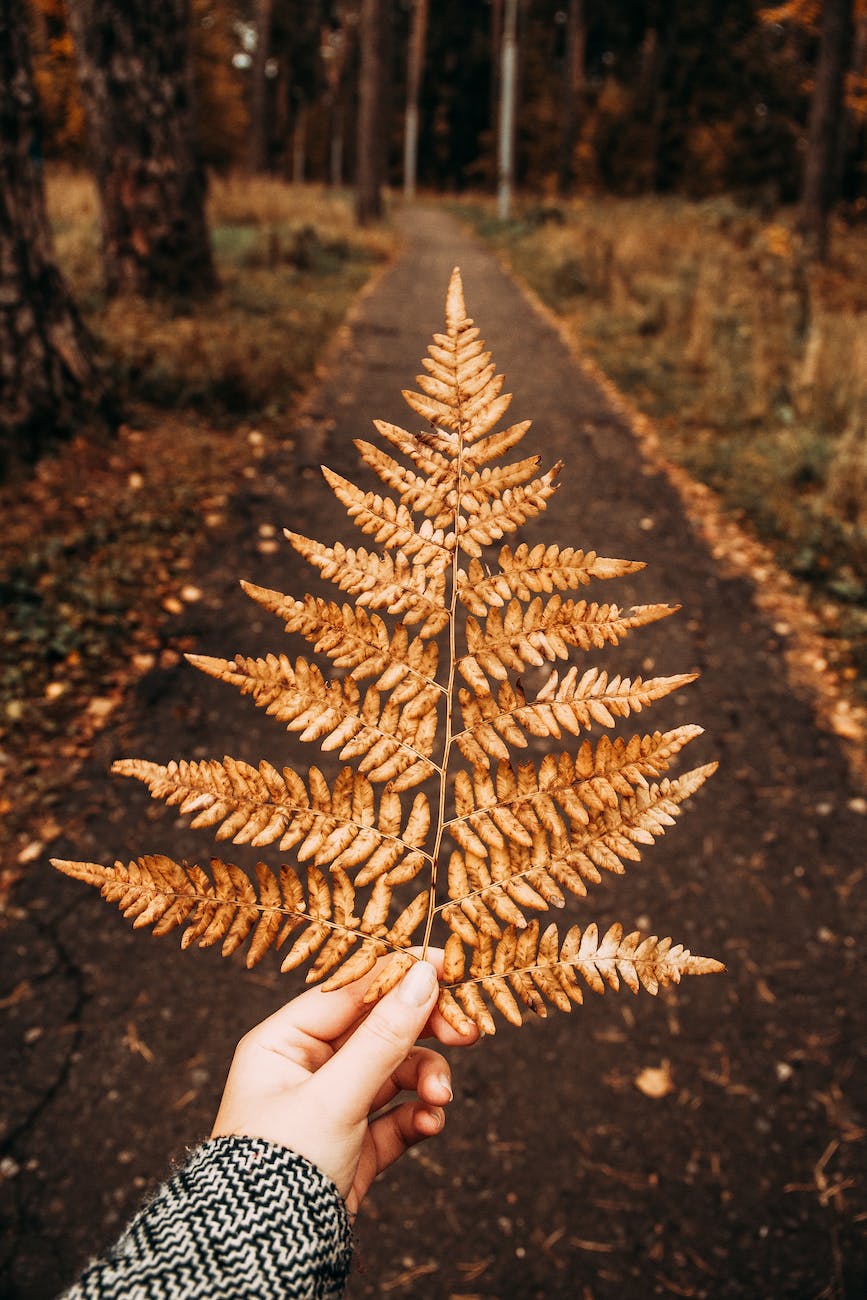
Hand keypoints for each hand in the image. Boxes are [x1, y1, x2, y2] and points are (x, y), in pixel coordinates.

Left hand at [211, 951, 477, 1212]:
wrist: (262, 1259)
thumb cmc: (279, 1167)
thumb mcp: (334, 1096)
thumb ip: (384, 1036)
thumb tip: (424, 975)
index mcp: (283, 1043)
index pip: (350, 992)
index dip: (399, 977)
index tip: (448, 966)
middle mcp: (306, 1069)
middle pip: (379, 1030)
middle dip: (423, 1034)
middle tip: (469, 1030)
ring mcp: (333, 1107)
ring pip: (395, 1073)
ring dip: (425, 1080)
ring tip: (440, 1099)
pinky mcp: (355, 1147)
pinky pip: (397, 1116)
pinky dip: (418, 1116)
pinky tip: (431, 1124)